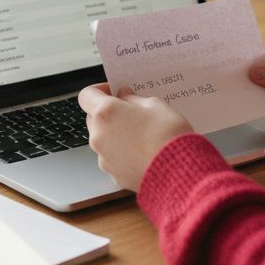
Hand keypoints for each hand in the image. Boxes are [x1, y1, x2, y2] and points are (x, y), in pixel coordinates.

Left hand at [78, 83, 193, 191]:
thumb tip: (125, 98)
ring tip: (141, 135)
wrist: (177, 171)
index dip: (99, 90)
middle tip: (131, 113)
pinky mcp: (113, 174)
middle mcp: (99, 135)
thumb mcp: (155, 105)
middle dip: (109, 114)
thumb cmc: (168, 136)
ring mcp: (104, 157)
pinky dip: (122, 153)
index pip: (87, 95)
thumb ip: (134, 99)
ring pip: (103, 140)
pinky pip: (112, 158)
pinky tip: (142, 152)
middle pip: (93, 118)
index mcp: (106, 113)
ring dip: (115, 134)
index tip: (113, 92)